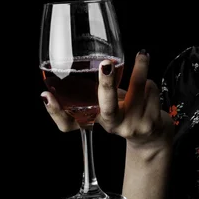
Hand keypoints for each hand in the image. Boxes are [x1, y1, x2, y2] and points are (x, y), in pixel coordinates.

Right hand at [40, 50, 173, 150]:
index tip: (47, 95)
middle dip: (106, 83)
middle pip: (107, 107)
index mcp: (93, 119)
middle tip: (105, 64)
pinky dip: (150, 83)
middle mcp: (111, 125)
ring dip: (140, 70)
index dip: (54, 111)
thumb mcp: (104, 103)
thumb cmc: (124, 111)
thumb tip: (74, 63)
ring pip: (139, 86)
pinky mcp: (150, 124)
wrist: (152, 136)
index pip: (66, 123)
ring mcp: (132, 126)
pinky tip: (148, 89)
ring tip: (140, 65)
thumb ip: (92, 91)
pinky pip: (151, 89)